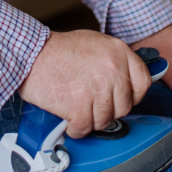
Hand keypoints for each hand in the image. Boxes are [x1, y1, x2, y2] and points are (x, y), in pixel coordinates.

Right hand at [18, 29, 152, 138]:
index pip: (142, 82)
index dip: (132, 95)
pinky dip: (75, 128)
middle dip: (108, 110)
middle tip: (91, 104)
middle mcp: (112, 69)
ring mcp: (97, 88)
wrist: (29, 53)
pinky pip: (85, 128)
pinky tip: (68, 118)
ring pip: (105, 120)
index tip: (121, 98)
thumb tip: (128, 81)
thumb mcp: (94, 43)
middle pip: (124, 106)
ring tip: (76, 108)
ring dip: (90, 120)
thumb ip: (114, 60)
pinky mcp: (79, 106)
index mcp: (118, 51)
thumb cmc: (58, 50)